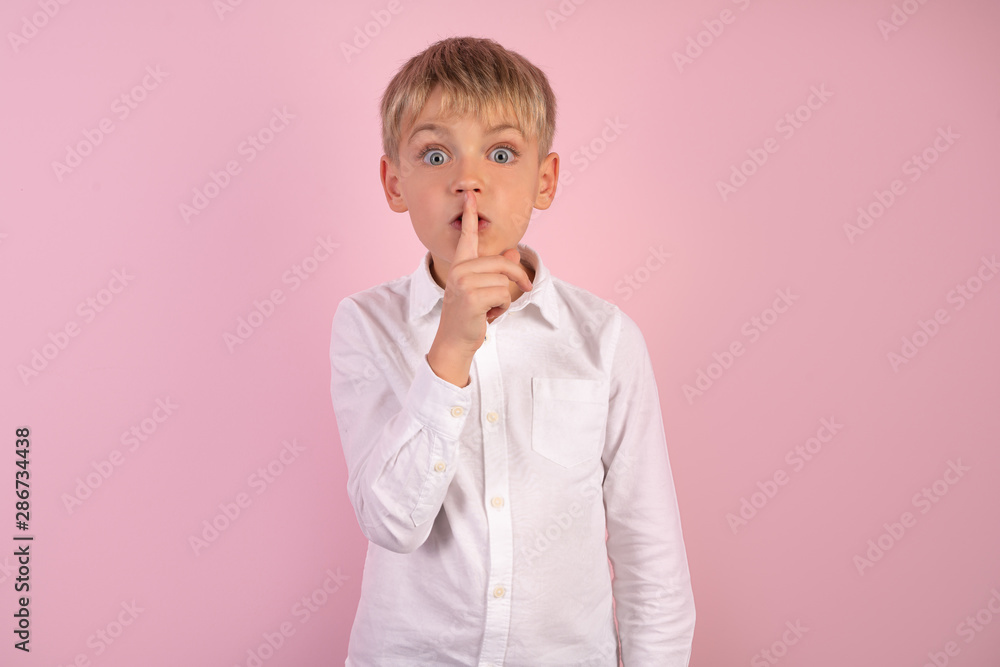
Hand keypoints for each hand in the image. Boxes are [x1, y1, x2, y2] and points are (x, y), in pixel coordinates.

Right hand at [437, 191, 533, 351]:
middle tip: (526, 290)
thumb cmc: (470, 316)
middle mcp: (459, 269)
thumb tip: (513, 253)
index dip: (469, 215)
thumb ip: (497, 270)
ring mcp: (463, 282)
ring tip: (489, 309)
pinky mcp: (471, 296)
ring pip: (504, 281)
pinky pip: (503, 294)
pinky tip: (488, 316)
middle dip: (518, 278)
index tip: (470, 196)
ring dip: (505, 299)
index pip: (466, 236)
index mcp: (460, 265)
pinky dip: (503, 308)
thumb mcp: (485, 290)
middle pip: (502, 263)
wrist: (455, 341)